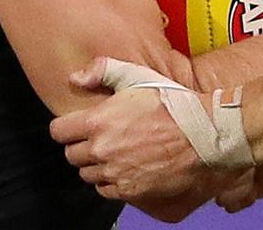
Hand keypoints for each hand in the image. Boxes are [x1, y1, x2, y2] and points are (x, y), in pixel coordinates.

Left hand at [50, 58, 240, 209]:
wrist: (204, 134)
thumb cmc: (174, 104)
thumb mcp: (139, 76)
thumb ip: (103, 71)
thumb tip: (75, 77)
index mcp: (98, 121)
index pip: (58, 132)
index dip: (67, 128)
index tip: (78, 127)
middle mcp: (101, 149)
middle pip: (71, 156)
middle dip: (83, 147)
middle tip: (103, 139)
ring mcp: (114, 172)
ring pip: (88, 175)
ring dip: (97, 166)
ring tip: (118, 154)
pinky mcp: (129, 190)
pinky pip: (106, 190)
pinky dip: (113, 182)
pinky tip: (128, 168)